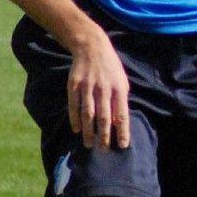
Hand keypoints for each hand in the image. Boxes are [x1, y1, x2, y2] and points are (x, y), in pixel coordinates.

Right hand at [66, 33, 131, 148]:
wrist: (92, 47)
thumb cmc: (111, 68)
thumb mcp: (122, 82)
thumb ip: (121, 101)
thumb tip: (119, 123)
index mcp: (119, 89)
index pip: (122, 115)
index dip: (123, 132)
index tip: (123, 146)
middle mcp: (104, 89)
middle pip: (104, 118)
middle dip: (104, 136)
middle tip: (103, 150)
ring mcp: (88, 87)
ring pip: (88, 114)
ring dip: (88, 131)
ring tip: (89, 144)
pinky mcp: (74, 84)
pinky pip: (74, 105)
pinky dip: (74, 119)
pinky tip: (76, 129)